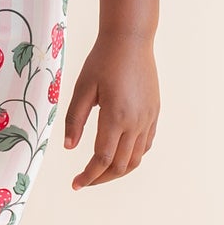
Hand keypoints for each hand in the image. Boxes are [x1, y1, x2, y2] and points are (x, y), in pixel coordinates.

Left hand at [62, 31, 158, 188]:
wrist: (131, 40)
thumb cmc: (102, 61)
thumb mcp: (82, 88)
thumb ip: (75, 119)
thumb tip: (69, 146)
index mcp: (116, 117)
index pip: (102, 159)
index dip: (88, 176)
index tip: (76, 184)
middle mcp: (136, 122)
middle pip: (120, 165)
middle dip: (101, 178)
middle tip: (84, 180)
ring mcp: (148, 118)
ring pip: (136, 158)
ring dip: (117, 170)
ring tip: (100, 172)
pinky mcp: (154, 113)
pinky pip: (146, 144)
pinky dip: (132, 156)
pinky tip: (118, 154)